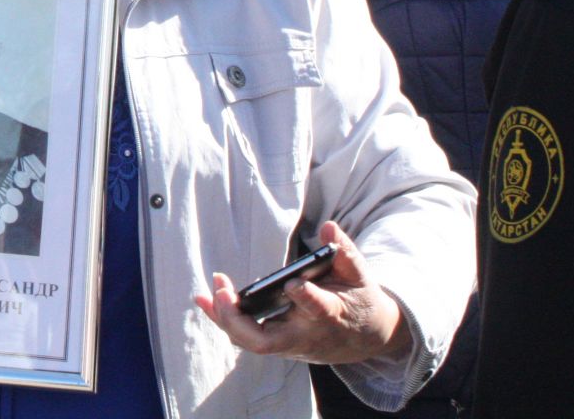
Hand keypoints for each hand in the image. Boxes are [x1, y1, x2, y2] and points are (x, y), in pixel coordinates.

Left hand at [195, 221, 414, 365]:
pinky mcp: (279, 345)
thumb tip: (329, 228)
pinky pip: (247, 337)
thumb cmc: (359, 299)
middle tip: (223, 293)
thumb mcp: (360, 275)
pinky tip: (205, 300)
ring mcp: (290, 344)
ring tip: (204, 294)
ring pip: (251, 342)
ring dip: (224, 319)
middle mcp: (306, 335)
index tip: (292, 284)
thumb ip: (345, 251)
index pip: (319, 310)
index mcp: (332, 314)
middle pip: (267, 341)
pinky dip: (225, 320)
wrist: (368, 337)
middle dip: (239, 321)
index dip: (306, 298)